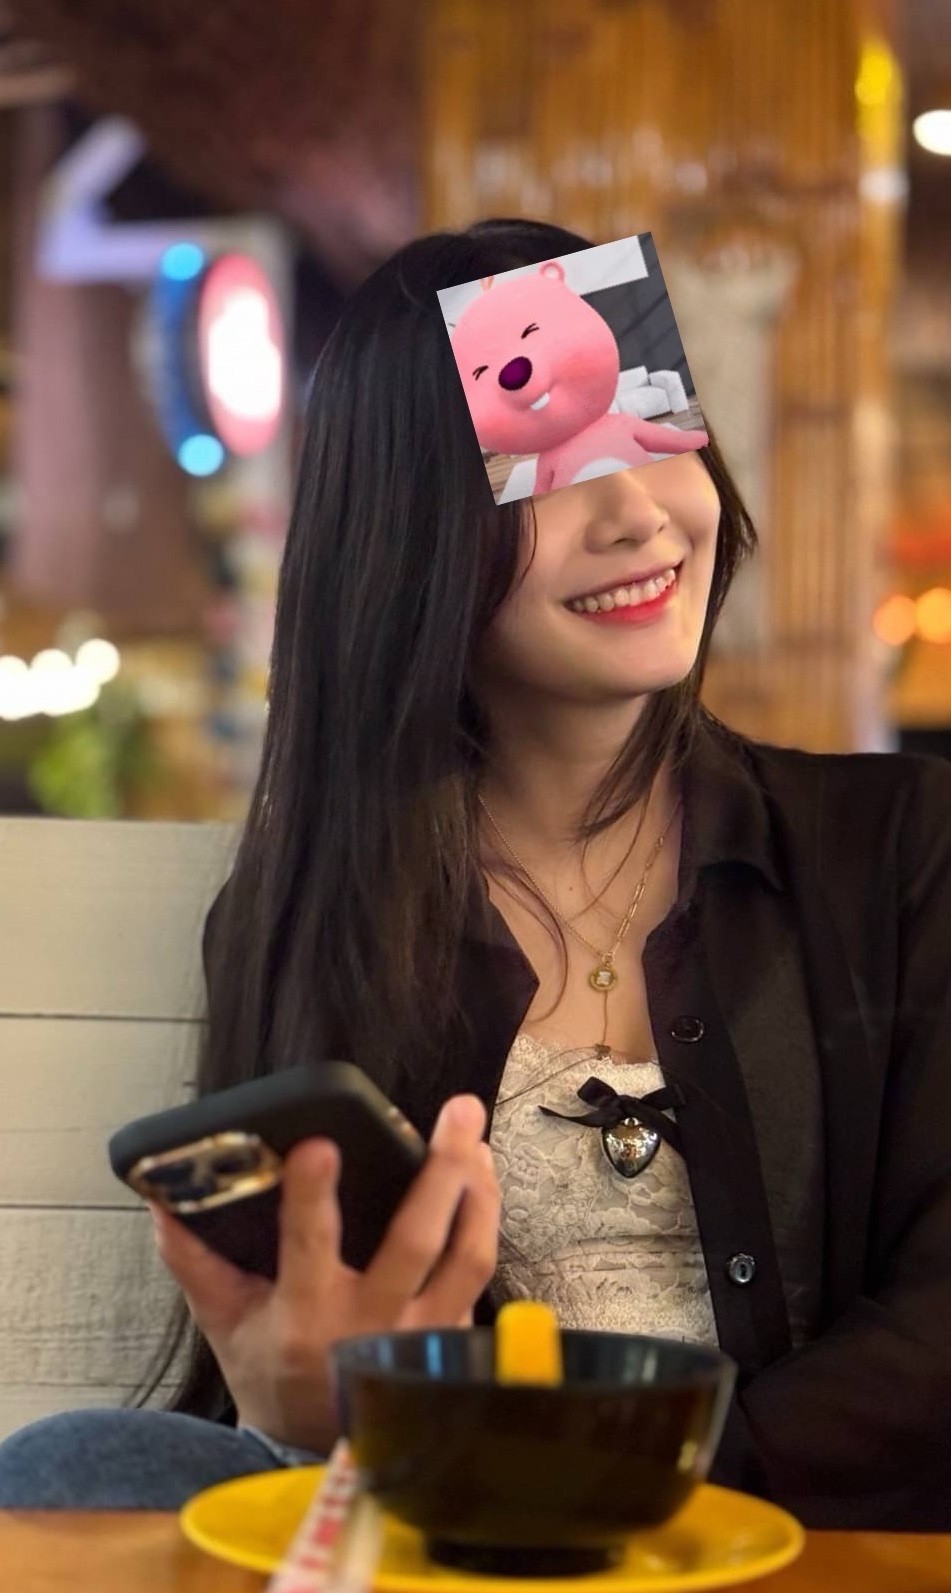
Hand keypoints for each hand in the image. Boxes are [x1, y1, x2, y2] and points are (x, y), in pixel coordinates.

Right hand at [148, 1093, 499, 1453]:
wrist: (314, 1448)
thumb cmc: (270, 1372)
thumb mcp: (223, 1323)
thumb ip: (196, 1263)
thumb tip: (164, 1205)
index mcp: (304, 1317)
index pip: (309, 1247)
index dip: (314, 1196)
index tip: (321, 1144)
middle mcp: (368, 1325)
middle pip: (416, 1242)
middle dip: (442, 1172)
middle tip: (458, 1114)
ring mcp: (418, 1335)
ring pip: (466, 1257)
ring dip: (479, 1192)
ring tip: (476, 1138)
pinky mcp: (450, 1337)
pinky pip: (477, 1273)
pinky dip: (483, 1221)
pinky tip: (481, 1180)